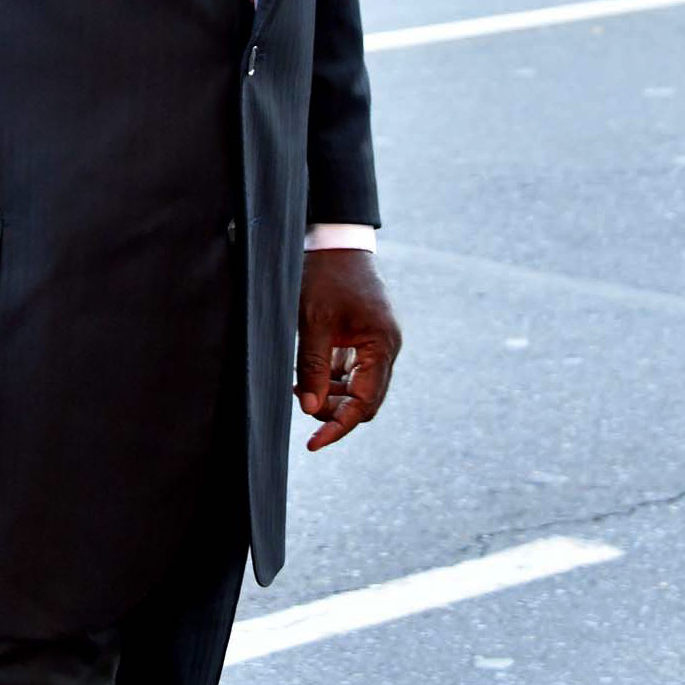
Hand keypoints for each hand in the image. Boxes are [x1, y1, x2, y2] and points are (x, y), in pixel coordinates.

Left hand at [294, 249, 400, 450]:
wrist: (335, 240)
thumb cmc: (326, 276)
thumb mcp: (313, 321)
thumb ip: (312, 367)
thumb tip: (310, 409)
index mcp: (381, 345)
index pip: (364, 402)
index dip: (339, 426)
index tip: (314, 444)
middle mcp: (386, 348)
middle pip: (364, 399)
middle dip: (333, 411)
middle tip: (298, 403)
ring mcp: (378, 343)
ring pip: (358, 387)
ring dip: (330, 396)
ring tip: (298, 388)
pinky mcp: (366, 337)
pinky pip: (352, 371)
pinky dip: (331, 380)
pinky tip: (306, 377)